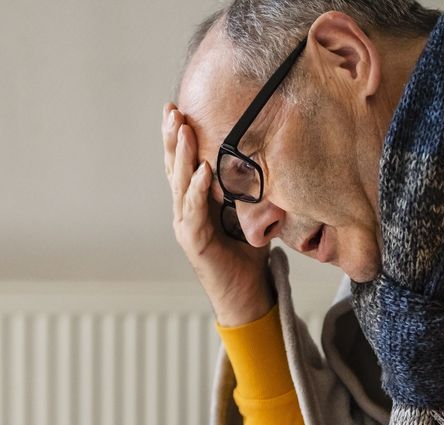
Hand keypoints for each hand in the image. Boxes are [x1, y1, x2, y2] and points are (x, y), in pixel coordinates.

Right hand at [162, 102, 273, 326]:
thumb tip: (272, 156)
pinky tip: (201, 171)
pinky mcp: (194, 242)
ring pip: (179, 185)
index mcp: (195, 201)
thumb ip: (251, 187)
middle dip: (172, 138)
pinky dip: (197, 190)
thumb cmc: (247, 254)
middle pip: (174, 168)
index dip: (178, 138)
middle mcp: (185, 211)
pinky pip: (194, 212)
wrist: (246, 295)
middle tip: (171, 109)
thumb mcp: (251, 211)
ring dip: (180, 156)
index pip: (183, 163)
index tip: (177, 109)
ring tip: (182, 129)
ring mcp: (186, 226)